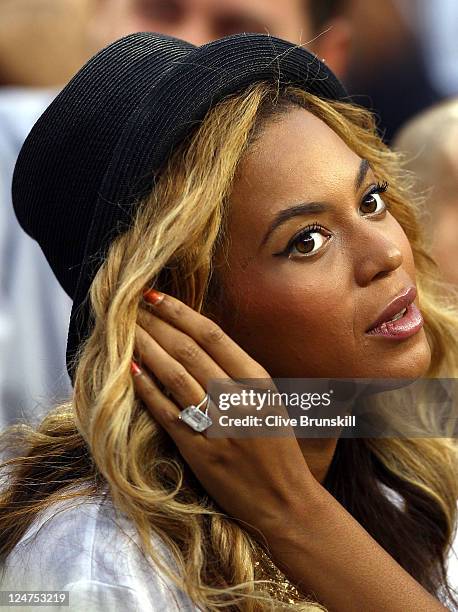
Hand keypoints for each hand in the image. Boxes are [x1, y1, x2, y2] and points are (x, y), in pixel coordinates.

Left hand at [132, 290, 318, 536]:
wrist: (285, 502)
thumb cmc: (277, 450)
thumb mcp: (270, 403)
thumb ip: (240, 375)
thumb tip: (199, 343)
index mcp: (259, 382)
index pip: (213, 335)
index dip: (180, 312)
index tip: (156, 296)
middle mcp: (240, 399)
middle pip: (189, 350)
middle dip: (156, 324)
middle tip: (130, 307)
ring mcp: (220, 426)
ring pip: (175, 376)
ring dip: (146, 349)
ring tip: (125, 331)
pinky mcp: (201, 452)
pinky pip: (167, 413)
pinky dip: (147, 389)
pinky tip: (130, 371)